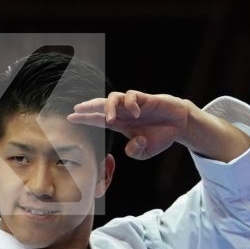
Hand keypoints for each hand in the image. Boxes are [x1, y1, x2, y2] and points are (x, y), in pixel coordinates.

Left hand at [67, 91, 195, 160]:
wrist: (179, 125)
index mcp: (121, 124)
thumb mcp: (145, 151)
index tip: (70, 117)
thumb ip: (135, 151)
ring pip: (113, 98)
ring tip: (110, 120)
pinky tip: (137, 114)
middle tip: (77, 109)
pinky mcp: (144, 98)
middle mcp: (124, 112)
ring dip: (108, 108)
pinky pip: (131, 96)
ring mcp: (133, 104)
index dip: (85, 118)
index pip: (98, 120)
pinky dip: (131, 105)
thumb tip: (131, 144)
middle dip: (88, 107)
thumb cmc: (160, 137)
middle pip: (101, 105)